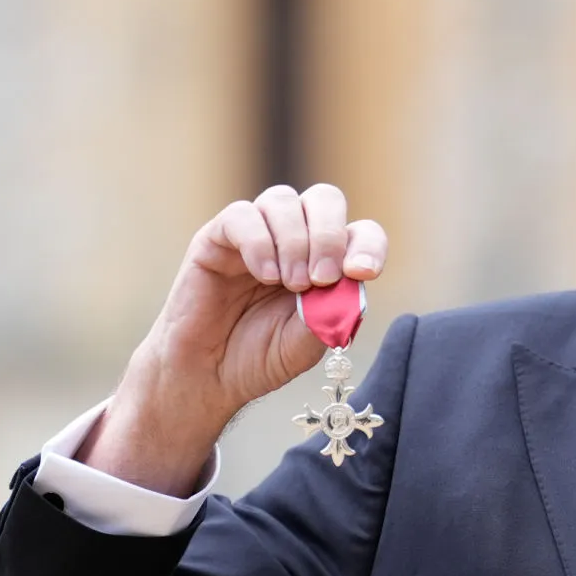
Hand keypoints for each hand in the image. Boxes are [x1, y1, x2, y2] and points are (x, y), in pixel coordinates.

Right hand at [79, 184, 386, 495]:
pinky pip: (242, 215)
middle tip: (320, 278)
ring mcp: (256, 234)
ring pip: (283, 201)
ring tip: (290, 283)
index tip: (363, 273)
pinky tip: (265, 275)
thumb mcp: (307, 343)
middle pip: (324, 200)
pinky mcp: (217, 238)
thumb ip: (331, 312)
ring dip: (294, 241)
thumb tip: (351, 280)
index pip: (361, 233)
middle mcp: (295, 239)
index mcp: (327, 261)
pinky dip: (260, 242)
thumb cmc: (260, 357)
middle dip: (329, 236)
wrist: (207, 376)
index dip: (369, 246)